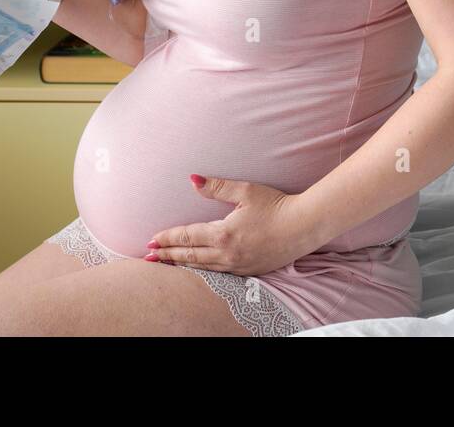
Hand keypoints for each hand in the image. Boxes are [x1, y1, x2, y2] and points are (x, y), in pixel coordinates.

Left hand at [145, 176, 316, 275]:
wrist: (304, 226)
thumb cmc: (276, 205)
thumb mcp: (246, 191)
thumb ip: (217, 187)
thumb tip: (193, 179)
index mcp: (223, 234)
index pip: (187, 237)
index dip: (167, 239)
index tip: (151, 241)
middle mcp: (227, 254)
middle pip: (189, 256)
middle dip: (168, 256)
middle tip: (149, 257)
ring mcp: (238, 266)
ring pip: (202, 267)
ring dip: (182, 264)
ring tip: (167, 264)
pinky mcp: (249, 271)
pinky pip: (219, 273)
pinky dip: (202, 271)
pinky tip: (198, 268)